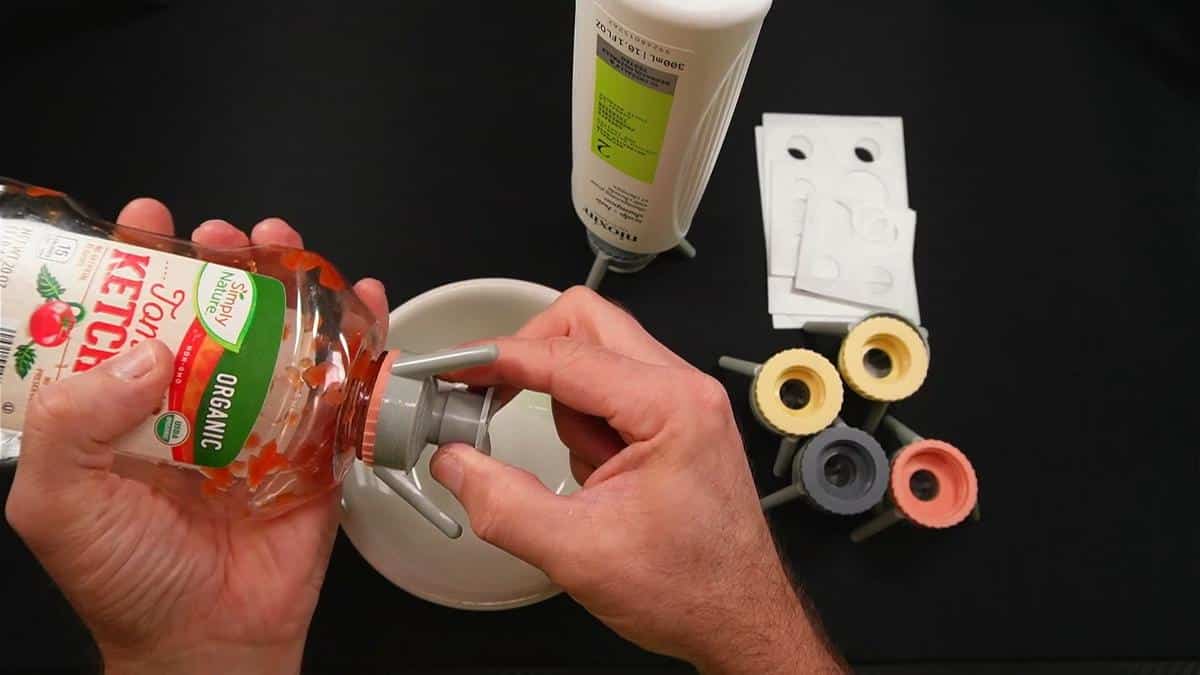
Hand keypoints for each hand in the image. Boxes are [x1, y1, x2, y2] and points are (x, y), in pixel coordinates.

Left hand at [4, 200, 387, 674]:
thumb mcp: (59, 504)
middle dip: (219, 260)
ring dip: (289, 281)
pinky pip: (341, 381)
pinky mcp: (316, 442)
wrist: (213, 638)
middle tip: (222, 237)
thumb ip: (74, 423)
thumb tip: (144, 353)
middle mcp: (192, 402)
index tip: (146, 221)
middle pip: (210, 310)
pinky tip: (364, 302)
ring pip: (278, 332)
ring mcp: (260, 418)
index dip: (135, 264)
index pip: (127, 318)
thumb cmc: (127, 580)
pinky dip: (362, 336)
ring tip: (284, 247)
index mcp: (123, 409)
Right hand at [430, 287, 844, 673]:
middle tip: (489, 395)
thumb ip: (502, 504)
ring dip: (563, 404)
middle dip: (529, 356)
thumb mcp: (577, 553)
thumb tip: (455, 463)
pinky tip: (600, 480)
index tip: (453, 366)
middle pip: (586, 324)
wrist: (738, 619)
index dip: (496, 357)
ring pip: (595, 358)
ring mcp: (682, 403)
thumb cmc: (692, 589)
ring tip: (586, 478)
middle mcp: (685, 390)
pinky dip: (584, 425)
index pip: (565, 354)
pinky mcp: (673, 423)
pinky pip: (609, 396)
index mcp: (673, 406)